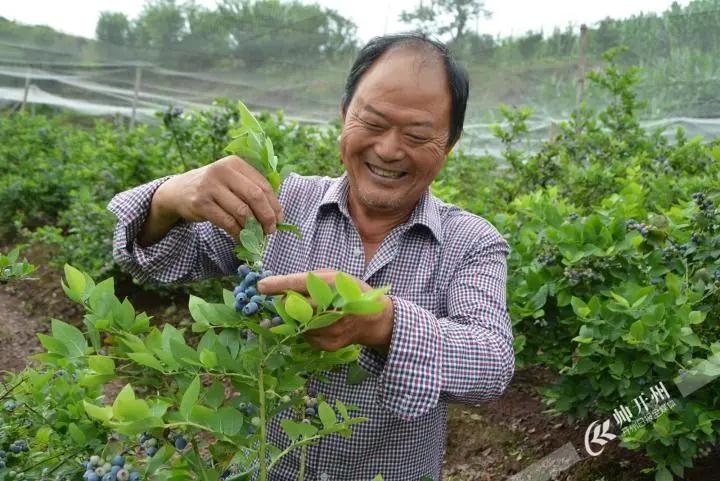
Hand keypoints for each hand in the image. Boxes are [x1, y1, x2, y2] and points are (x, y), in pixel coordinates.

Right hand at [153, 155, 282, 236]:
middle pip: (255, 196)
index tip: (279, 219)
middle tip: (271, 230)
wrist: (180, 190)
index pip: (263, 185)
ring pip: (242, 211)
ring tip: (258, 235)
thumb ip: (252, 188)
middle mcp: (223, 171)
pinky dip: (238, 233)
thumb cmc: (215, 187)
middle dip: (267, 216)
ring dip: (253, 227)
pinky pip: (227, 222)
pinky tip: (242, 238)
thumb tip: (277, 213)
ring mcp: (210, 187)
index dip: (275, 205)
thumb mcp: (232, 179)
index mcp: (235, 163)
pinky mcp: (201, 204)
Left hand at [257, 269, 393, 353]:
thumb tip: (278, 287)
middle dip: (283, 303)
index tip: (261, 286)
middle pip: (292, 306)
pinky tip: (315, 323)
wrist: (372, 319)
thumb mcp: (334, 277)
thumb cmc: (349, 292)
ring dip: (293, 317)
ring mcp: (329, 328)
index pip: (297, 284)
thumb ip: (308, 280)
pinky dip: (304, 329)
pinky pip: (305, 336)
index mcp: (331, 284)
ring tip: (303, 311)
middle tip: (281, 300)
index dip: (277, 285)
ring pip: (296, 324)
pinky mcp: (327, 344)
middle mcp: (329, 307)